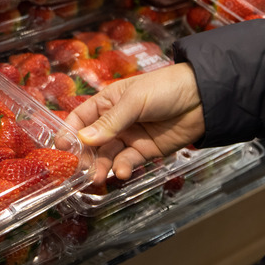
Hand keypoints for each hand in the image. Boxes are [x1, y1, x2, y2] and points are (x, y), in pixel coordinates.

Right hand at [64, 63, 204, 184]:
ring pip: (108, 155)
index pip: (81, 118)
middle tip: (79, 169)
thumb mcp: (134, 101)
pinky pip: (128, 162)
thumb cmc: (165, 88)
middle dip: (84, 155)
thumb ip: (110, 122)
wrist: (204, 99)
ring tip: (97, 177)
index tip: (61, 147)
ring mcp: (130, 137)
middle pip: (92, 141)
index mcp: (107, 102)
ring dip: (101, 166)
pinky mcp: (146, 151)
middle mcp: (115, 122)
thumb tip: (84, 139)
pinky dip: (123, 168)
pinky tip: (122, 172)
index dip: (69, 131)